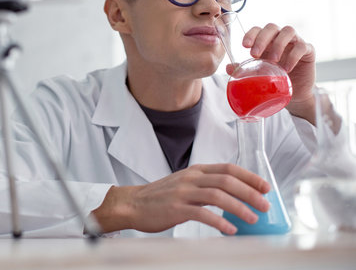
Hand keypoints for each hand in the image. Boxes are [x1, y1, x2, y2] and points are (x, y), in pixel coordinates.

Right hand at [91, 163, 269, 234]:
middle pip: (227, 180)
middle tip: (265, 205)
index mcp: (195, 171)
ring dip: (239, 207)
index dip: (249, 177)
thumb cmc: (161, 197)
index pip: (228, 168)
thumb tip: (234, 197)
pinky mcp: (176, 208)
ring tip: (252, 219)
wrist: (133, 204)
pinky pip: (202, 213)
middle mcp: (191, 178)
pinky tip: (229, 230)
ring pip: (218, 195)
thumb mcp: (185, 184)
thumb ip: (206, 187)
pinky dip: (219, 221)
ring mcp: (183, 192)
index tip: (265, 187)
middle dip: (250, 192)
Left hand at [240, 23, 315, 121]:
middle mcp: (280, 39)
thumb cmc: (275, 82)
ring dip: (278, 44)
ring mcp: (295, 43)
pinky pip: (302, 46)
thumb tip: (228, 67)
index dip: (251, 34)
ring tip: (273, 61)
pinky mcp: (308, 51)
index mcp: (266, 42)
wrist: (295, 95)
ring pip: (288, 31)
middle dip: (261, 38)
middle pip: (271, 27)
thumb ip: (244, 70)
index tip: (244, 46)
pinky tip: (286, 68)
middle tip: (254, 54)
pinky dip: (293, 56)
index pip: (258, 30)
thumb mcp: (257, 76)